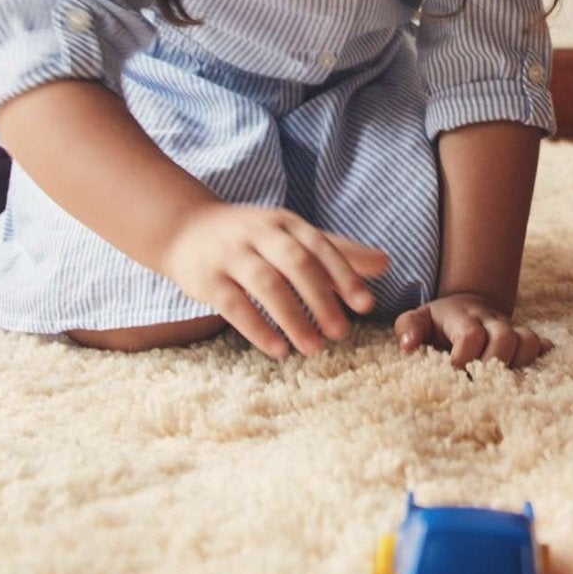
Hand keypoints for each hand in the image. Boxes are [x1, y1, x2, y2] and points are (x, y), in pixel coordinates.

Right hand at [159, 203, 389, 358]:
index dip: (344, 275)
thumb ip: (338, 251)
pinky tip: (278, 350)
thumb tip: (387, 263)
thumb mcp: (293, 236)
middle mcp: (260, 234)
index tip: (366, 305)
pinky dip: (258, 329)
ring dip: (292, 318)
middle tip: (341, 333)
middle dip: (321, 299)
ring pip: (266, 285)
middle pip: (296, 264)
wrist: (185, 229)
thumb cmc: (252, 238)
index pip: (321, 247)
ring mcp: (231, 255)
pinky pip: (234, 305)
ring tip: (313, 348)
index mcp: (286, 223)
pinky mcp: (206, 279)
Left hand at [394, 292, 554, 368]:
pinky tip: (531, 374)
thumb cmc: (438, 321)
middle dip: (492, 365)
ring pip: (527, 341)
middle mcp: (490, 320)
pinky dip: (539, 359)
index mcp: (462, 316)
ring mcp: (510, 328)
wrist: (468, 304)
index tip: (454, 375)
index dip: (464, 359)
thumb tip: (409, 346)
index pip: (470, 336)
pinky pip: (540, 345)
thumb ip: (408, 328)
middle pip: (504, 339)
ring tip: (499, 382)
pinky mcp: (523, 337)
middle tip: (478, 383)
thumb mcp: (418, 318)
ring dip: (516, 364)